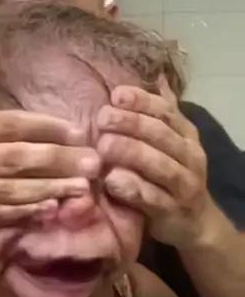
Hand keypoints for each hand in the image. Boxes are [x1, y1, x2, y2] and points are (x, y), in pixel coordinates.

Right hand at [0, 44, 99, 231]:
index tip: (78, 131)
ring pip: (12, 190)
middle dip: (58, 160)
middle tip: (93, 161)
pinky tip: (54, 207)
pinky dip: (28, 212)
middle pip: (16, 159)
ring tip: (83, 187)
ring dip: (51, 189)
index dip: (44, 127)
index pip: (7, 126)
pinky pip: (0, 215)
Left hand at [96, 78, 214, 247]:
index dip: (142, 101)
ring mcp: (183, 184)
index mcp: (185, 134)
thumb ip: (161, 112)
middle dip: (131, 123)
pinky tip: (111, 181)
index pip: (165, 111)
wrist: (194, 223)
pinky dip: (132, 188)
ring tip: (104, 145)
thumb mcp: (170, 142)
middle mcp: (189, 156)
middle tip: (102, 117)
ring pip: (158, 165)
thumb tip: (157, 74)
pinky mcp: (172, 211)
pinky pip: (152, 198)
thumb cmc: (171, 176)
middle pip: (160, 135)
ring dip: (130, 152)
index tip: (116, 94)